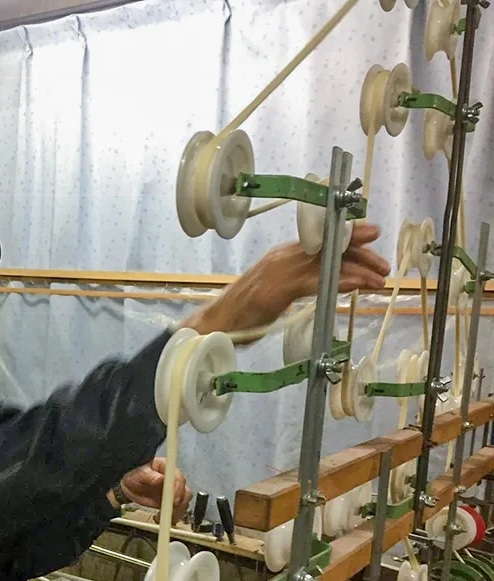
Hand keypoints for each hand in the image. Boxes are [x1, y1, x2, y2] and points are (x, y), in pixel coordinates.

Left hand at [119, 457, 191, 520]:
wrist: (128, 486)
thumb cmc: (134, 475)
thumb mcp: (139, 474)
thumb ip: (149, 476)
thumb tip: (161, 478)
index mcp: (167, 467)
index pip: (178, 477)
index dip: (178, 489)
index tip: (173, 499)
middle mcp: (172, 479)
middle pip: (185, 491)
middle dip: (179, 502)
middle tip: (169, 510)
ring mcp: (173, 491)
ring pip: (183, 502)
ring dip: (176, 511)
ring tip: (162, 516)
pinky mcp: (170, 501)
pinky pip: (177, 510)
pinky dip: (172, 516)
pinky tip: (160, 517)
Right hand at [180, 224, 389, 334]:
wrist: (216, 323)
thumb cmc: (243, 312)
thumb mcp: (275, 292)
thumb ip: (298, 282)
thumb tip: (326, 281)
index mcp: (281, 256)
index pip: (320, 241)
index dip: (348, 238)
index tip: (371, 238)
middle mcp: (282, 257)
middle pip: (328, 247)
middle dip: (359, 252)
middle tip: (383, 264)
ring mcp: (279, 271)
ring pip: (326, 262)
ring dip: (357, 269)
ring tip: (378, 278)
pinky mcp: (278, 290)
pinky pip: (316, 281)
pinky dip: (340, 281)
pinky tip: (357, 284)